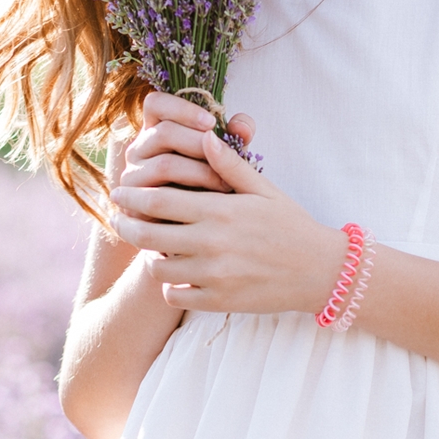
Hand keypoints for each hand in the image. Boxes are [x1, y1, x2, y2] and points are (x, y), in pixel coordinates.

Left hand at [111, 117, 348, 314]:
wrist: (321, 271)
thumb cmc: (292, 225)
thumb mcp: (264, 190)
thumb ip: (230, 165)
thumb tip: (205, 137)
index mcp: (220, 210)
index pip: (158, 200)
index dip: (131, 196)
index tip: (120, 192)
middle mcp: (212, 243)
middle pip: (147, 233)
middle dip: (125, 224)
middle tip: (117, 219)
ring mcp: (214, 275)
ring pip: (157, 266)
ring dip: (148, 255)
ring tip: (150, 246)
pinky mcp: (219, 301)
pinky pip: (174, 295)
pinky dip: (169, 286)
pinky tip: (174, 275)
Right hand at [118, 90, 255, 193]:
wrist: (192, 232)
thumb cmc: (209, 188)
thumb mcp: (223, 160)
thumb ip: (234, 139)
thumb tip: (243, 124)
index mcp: (156, 128)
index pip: (155, 103)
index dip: (182, 109)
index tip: (212, 122)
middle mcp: (139, 148)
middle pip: (163, 132)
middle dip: (199, 143)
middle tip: (227, 156)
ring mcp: (133, 175)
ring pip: (164, 164)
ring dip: (200, 172)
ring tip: (226, 183)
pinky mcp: (134, 203)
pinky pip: (158, 196)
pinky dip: (188, 197)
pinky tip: (209, 203)